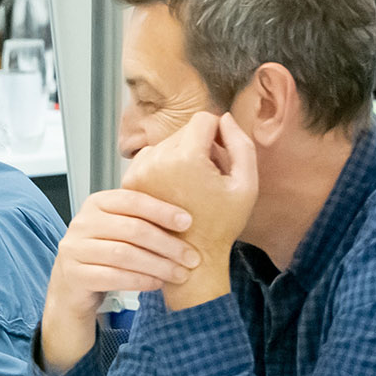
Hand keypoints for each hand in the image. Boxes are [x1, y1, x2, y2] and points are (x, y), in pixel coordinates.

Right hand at [38, 187, 198, 371]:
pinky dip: (140, 280)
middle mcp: (82, 223)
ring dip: (158, 265)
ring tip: (179, 273)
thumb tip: (185, 222)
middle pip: (132, 229)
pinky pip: (114, 277)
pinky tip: (156, 283)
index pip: (131, 200)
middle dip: (167, 244)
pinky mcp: (75, 274)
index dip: (161, 210)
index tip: (187, 223)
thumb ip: (141, 220)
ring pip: (125, 255)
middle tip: (191, 257)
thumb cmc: (102, 254)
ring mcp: (75, 249)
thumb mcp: (117, 229)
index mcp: (96, 204)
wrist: (71, 285)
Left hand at [120, 112, 257, 308]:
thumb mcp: (246, 184)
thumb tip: (224, 118)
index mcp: (185, 158)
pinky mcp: (130, 181)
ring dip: (182, 154)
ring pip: (167, 142)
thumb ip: (241, 145)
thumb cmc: (223, 223)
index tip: (223, 158)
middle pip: (184, 131)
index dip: (219, 135)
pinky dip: (165, 165)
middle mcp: (156, 160)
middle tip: (210, 177)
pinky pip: (151, 157)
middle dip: (201, 146)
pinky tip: (176, 189)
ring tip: (194, 184)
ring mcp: (139, 170)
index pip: (203, 120)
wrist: (192, 257)